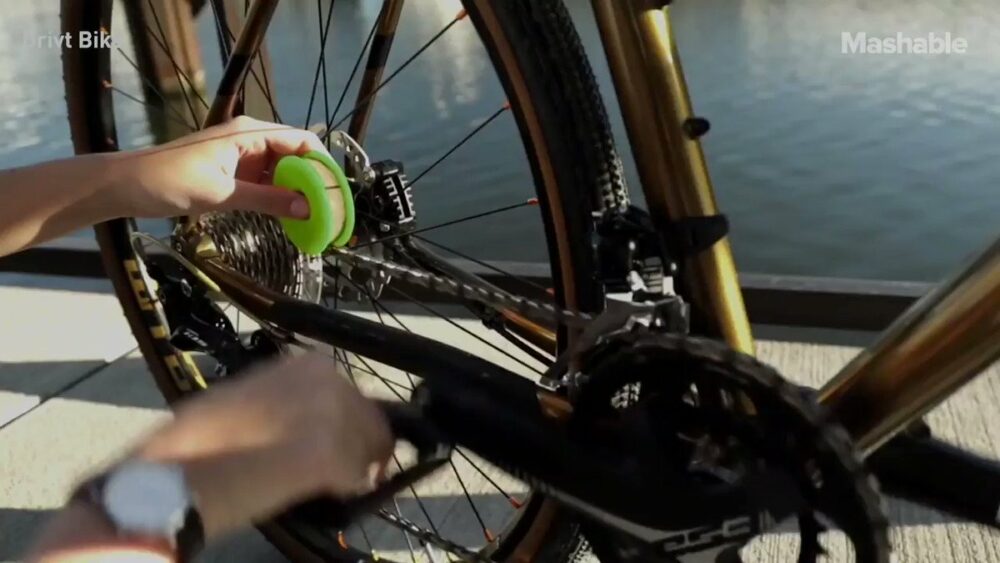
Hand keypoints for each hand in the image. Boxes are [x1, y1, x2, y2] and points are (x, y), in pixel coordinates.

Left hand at [108, 116, 325, 218]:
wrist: (124, 185)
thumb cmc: (168, 181)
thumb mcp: (222, 194)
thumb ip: (267, 200)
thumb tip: (307, 209)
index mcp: (248, 133)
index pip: (301, 141)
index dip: (322, 165)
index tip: (336, 191)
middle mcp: (248, 139)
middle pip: (295, 155)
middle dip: (313, 180)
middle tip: (329, 209)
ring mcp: (239, 156)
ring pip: (281, 170)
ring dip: (296, 190)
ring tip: (313, 217)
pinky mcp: (230, 172)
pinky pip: (264, 181)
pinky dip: (277, 196)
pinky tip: (286, 216)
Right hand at [133, 353, 392, 538]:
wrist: (191, 466)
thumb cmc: (205, 434)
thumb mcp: (249, 397)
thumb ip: (285, 401)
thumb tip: (299, 423)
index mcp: (308, 364)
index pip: (349, 393)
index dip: (346, 420)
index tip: (335, 439)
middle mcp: (332, 381)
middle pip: (369, 417)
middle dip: (359, 443)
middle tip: (341, 468)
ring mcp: (339, 417)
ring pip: (372, 447)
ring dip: (357, 466)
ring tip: (332, 483)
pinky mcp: (338, 456)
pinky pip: (359, 479)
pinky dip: (346, 490)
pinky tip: (327, 494)